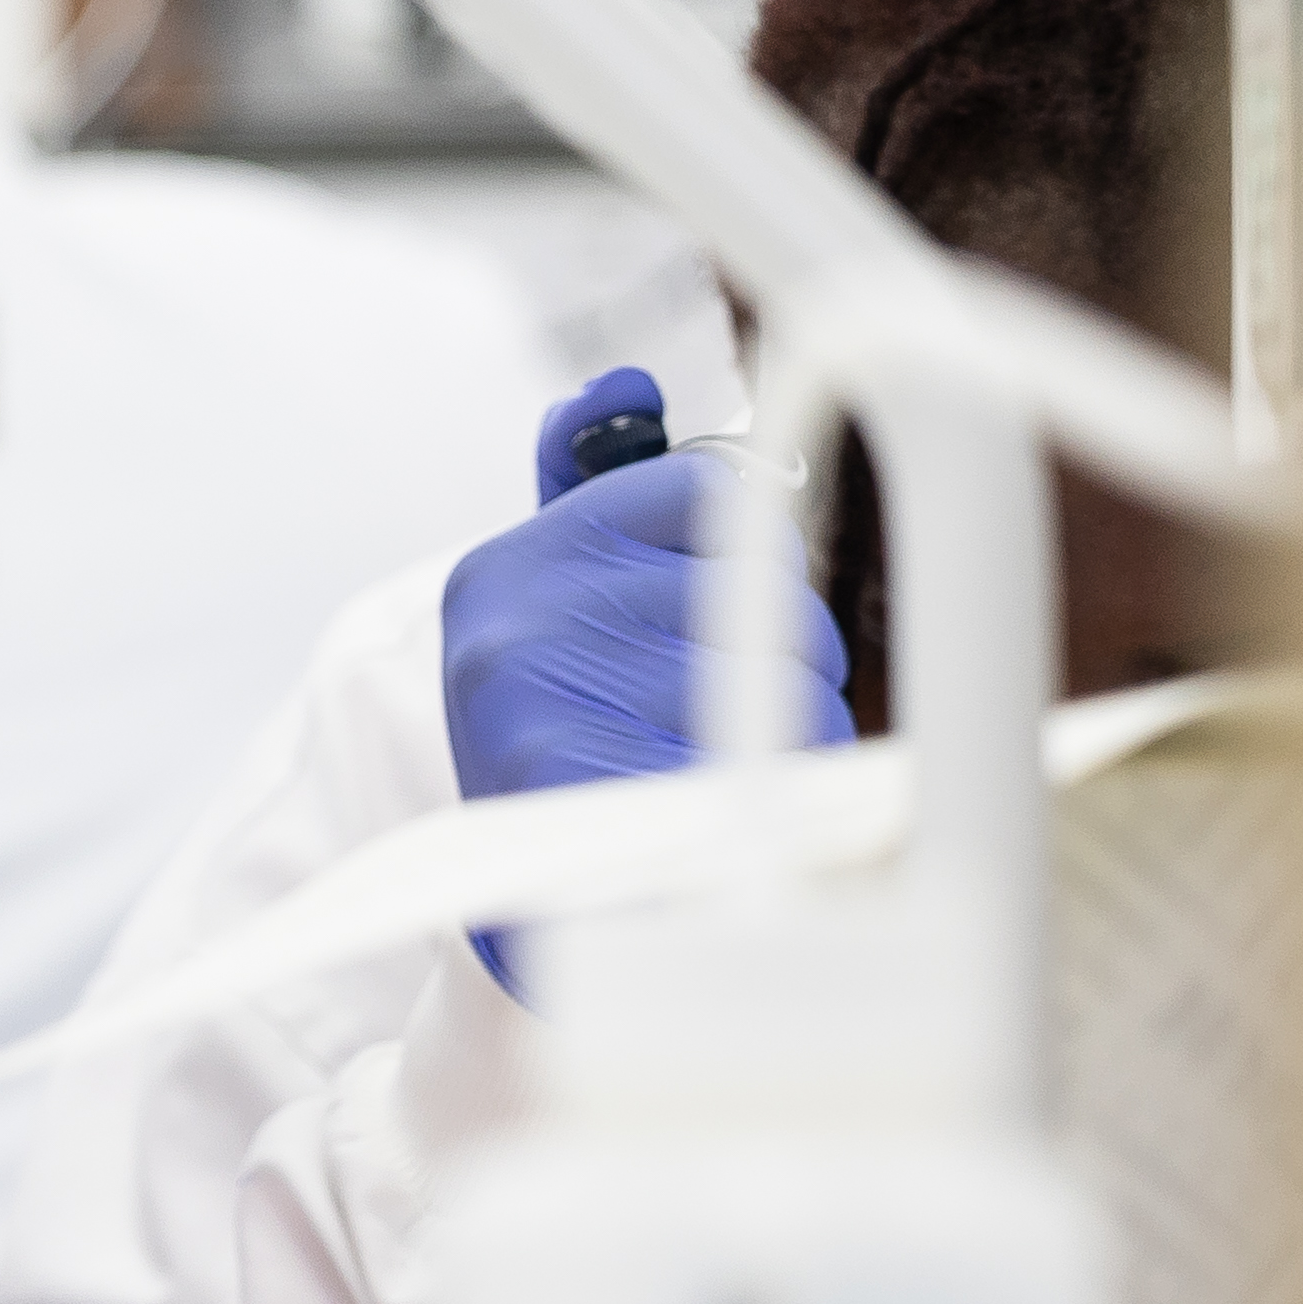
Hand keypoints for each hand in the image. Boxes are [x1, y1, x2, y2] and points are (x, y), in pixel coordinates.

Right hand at [439, 370, 852, 799]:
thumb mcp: (560, 608)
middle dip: (787, 662)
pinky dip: (780, 816)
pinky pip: (771, 783)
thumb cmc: (566, 738)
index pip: (712, 498)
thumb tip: (623, 387)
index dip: (752, 568)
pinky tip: (721, 833)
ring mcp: (542, 716)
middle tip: (725, 723)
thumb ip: (594, 492)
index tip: (720, 623)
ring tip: (719, 785)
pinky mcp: (594, 811)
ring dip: (796, 749)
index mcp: (512, 564)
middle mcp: (514, 625)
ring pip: (790, 696)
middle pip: (766, 597)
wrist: (506, 916)